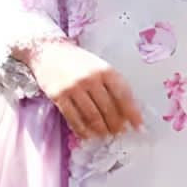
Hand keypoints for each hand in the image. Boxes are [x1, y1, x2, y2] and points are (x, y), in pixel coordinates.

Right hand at [23, 39, 143, 141]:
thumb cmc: (78, 61)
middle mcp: (90, 79)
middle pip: (108, 109)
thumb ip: (114, 85)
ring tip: (105, 134)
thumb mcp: (100, 66)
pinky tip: (88, 135)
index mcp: (105, 70)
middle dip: (116, 125)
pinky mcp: (59, 96)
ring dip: (101, 130)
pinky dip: (83, 130)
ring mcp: (74, 88)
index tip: (138, 126)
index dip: (132, 113)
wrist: (48, 51)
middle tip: (119, 132)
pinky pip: (74, 119)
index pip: (123, 96)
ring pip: (92, 117)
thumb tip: (128, 111)